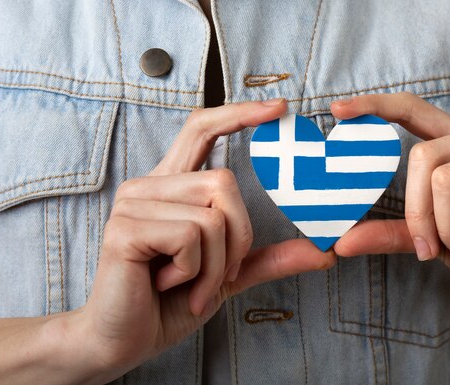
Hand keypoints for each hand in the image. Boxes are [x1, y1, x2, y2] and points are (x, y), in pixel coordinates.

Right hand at [77, 99, 335, 380]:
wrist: (127, 341)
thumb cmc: (173, 302)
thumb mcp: (228, 274)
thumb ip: (269, 258)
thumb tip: (325, 252)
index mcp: (171, 186)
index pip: (202, 129)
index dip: (238, 113)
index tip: (279, 107)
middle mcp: (148, 185)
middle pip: (222, 182)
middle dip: (237, 237)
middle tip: (216, 274)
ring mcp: (132, 203)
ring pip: (212, 215)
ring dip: (214, 264)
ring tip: (188, 285)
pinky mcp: (125, 228)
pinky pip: (191, 236)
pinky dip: (195, 272)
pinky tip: (167, 284)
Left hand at [331, 93, 449, 311]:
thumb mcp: (432, 239)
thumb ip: (393, 233)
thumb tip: (341, 242)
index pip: (413, 110)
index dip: (376, 105)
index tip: (337, 109)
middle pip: (422, 158)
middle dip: (420, 214)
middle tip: (437, 247)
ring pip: (446, 180)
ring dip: (449, 229)